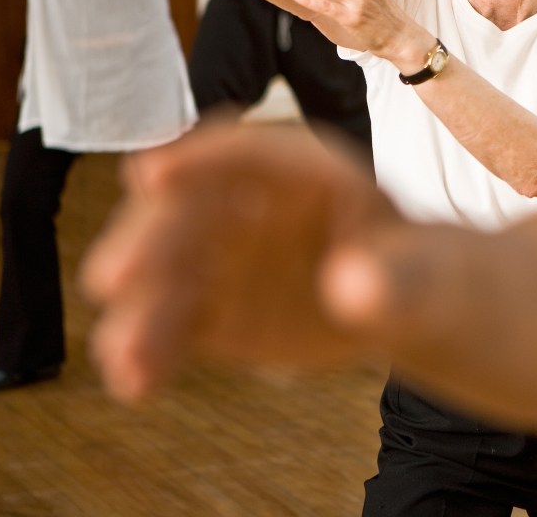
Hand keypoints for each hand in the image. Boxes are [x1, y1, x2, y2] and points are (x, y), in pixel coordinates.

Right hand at [81, 123, 396, 403]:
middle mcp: (249, 203)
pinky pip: (169, 326)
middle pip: (186, 210)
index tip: (151, 175)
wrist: (404, 303)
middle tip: (113, 279)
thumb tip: (353, 289)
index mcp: (306, 172)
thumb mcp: (424, 274)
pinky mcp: (209, 307)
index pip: (247, 152)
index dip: (198, 159)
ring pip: (166, 275)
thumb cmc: (418, 271)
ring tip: (123, 357)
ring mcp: (223, 255)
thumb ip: (396, 280)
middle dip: (148, 239)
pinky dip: (149, 351)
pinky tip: (135, 384)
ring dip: (138, 311)